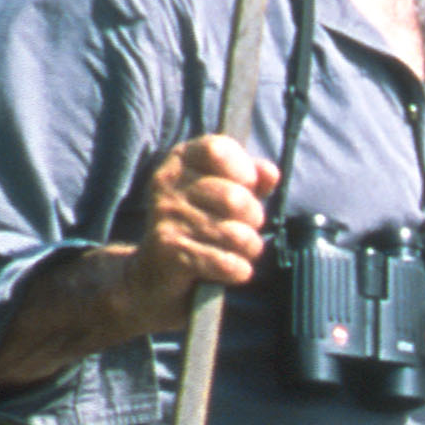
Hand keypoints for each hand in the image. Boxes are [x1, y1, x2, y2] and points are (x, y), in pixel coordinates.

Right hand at [123, 133, 280, 329]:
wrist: (153, 275)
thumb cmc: (197, 226)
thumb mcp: (221, 193)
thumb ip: (249, 178)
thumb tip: (271, 173)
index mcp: (180, 161)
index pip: (219, 150)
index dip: (244, 170)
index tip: (247, 186)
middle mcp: (167, 185)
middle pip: (235, 198)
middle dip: (254, 218)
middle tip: (247, 227)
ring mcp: (166, 218)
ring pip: (236, 234)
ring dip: (250, 247)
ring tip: (241, 249)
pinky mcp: (171, 252)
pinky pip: (226, 263)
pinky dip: (240, 270)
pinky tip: (233, 269)